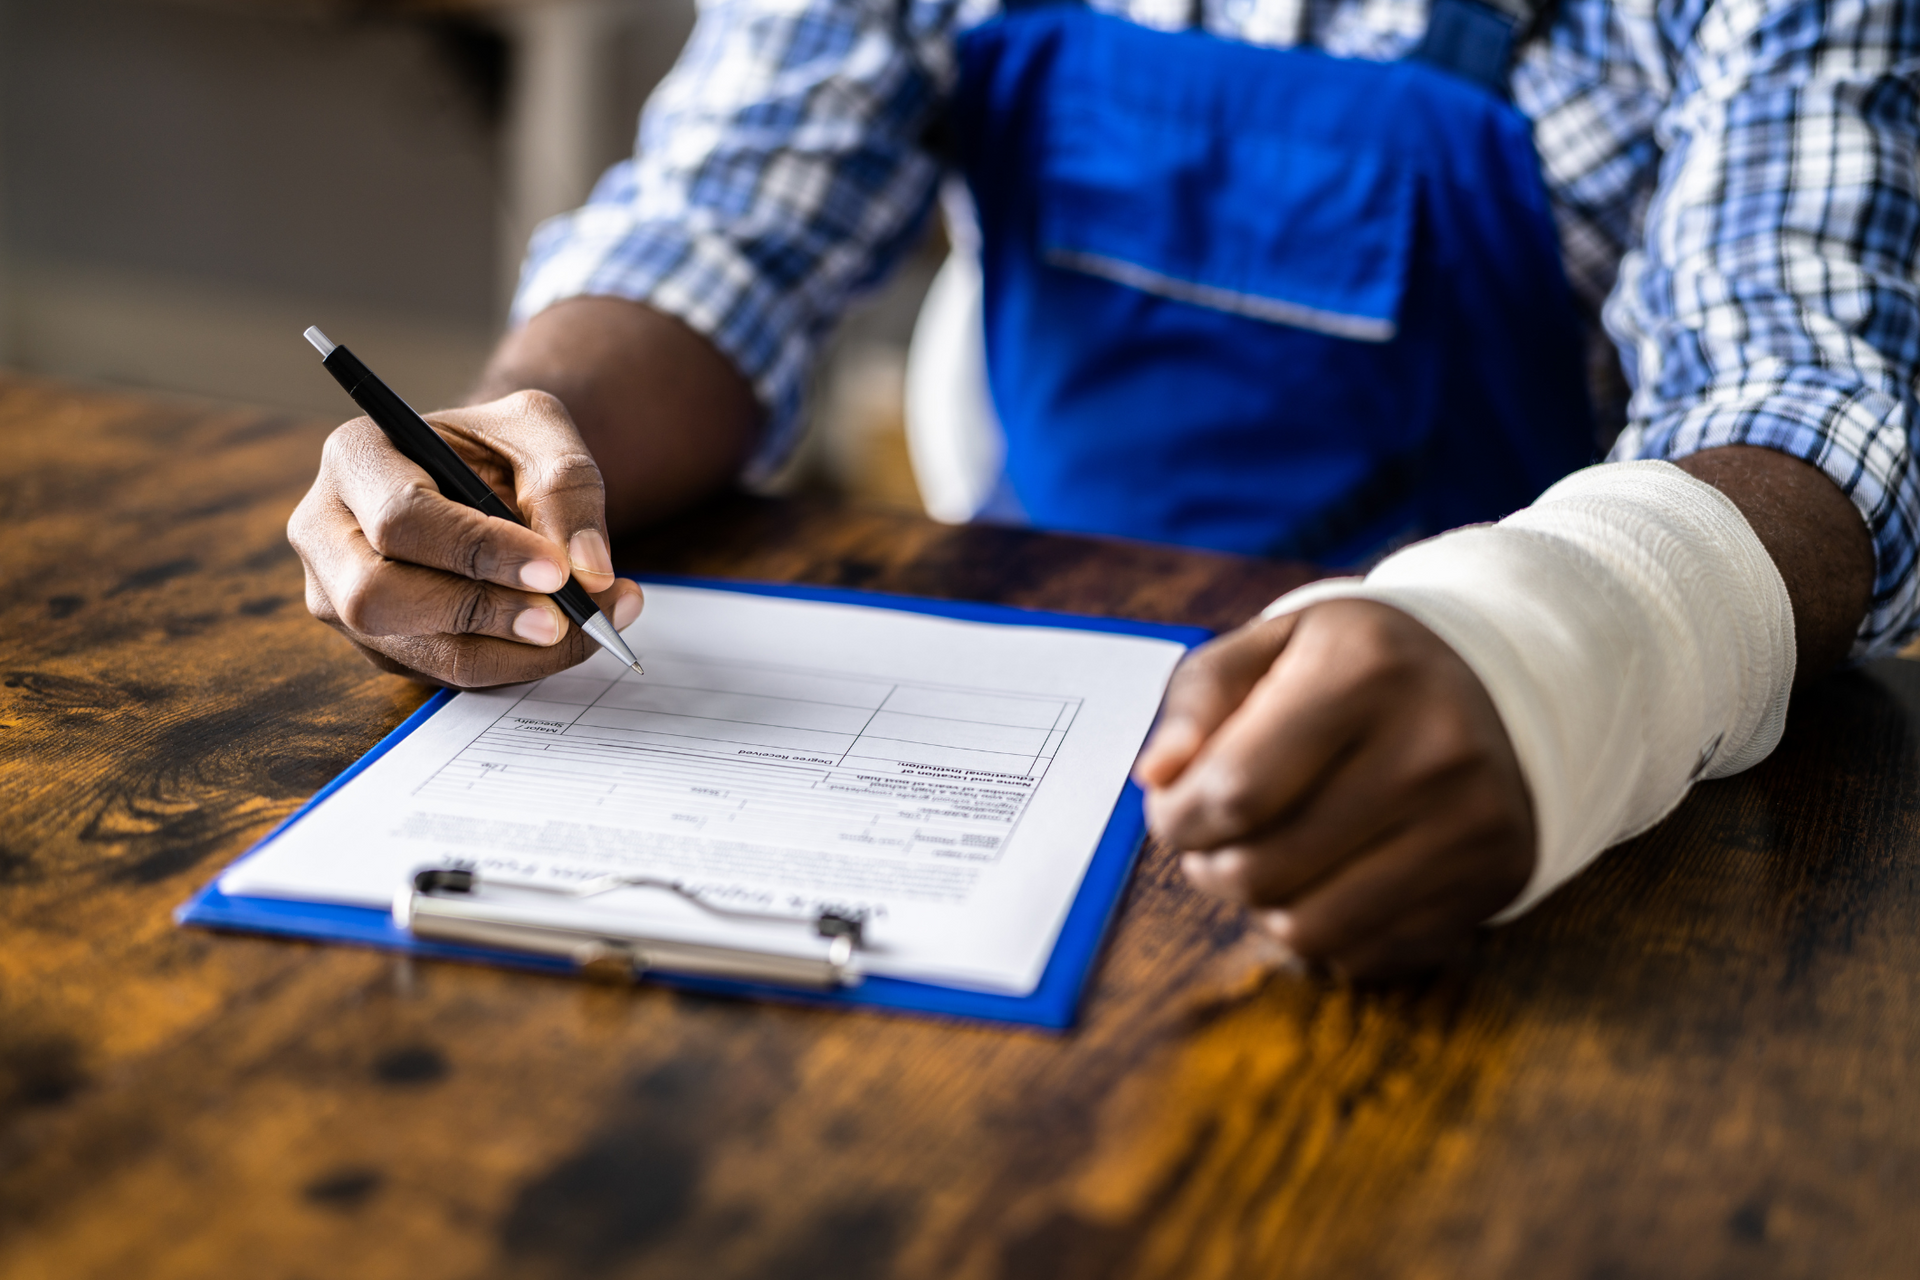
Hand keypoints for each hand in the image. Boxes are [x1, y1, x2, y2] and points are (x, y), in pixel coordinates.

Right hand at [288, 389, 644, 687]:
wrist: (488, 479)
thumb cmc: (503, 448)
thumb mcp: (541, 434)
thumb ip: (568, 485)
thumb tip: (588, 569)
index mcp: (356, 457)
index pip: (400, 517)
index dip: (478, 550)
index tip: (556, 570)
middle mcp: (328, 532)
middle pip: (376, 598)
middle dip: (481, 612)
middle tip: (564, 617)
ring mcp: (342, 597)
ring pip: (417, 651)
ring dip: (513, 651)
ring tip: (588, 627)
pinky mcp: (378, 643)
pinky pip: (446, 673)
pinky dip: (515, 662)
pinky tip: (565, 638)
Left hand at [1134, 599, 1534, 978]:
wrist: (1502, 683)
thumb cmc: (1358, 666)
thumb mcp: (1274, 643)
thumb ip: (1200, 698)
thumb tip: (1157, 776)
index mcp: (1366, 670)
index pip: (1236, 793)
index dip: (1178, 818)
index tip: (1174, 808)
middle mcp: (1433, 749)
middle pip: (1263, 869)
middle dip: (1209, 865)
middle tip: (1214, 837)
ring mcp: (1472, 822)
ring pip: (1307, 928)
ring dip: (1260, 907)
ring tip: (1264, 859)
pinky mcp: (1492, 879)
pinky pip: (1364, 954)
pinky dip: (1323, 932)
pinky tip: (1328, 878)